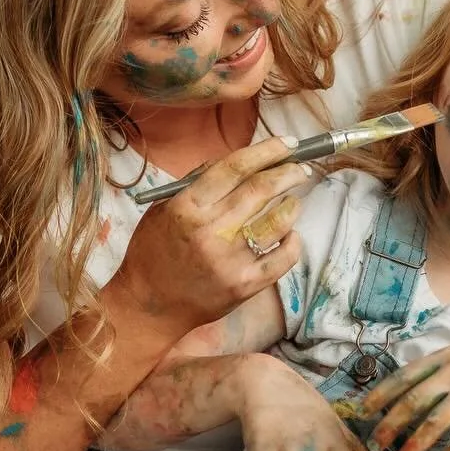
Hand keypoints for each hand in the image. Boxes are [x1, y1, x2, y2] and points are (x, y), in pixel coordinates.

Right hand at [113, 138, 311, 339]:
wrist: (149, 307)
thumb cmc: (154, 254)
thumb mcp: (162, 209)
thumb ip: (196, 183)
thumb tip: (239, 161)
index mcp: (187, 207)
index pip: (235, 167)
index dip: (267, 150)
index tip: (288, 143)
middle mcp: (210, 231)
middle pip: (261, 189)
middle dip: (289, 172)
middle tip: (300, 168)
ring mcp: (229, 260)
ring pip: (277, 221)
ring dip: (292, 206)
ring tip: (293, 202)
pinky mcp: (244, 286)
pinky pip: (283, 258)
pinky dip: (293, 241)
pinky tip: (289, 234)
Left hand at [358, 335, 449, 450]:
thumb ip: (436, 368)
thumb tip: (403, 385)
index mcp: (444, 357)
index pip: (403, 376)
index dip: (380, 395)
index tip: (361, 412)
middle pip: (413, 402)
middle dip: (390, 425)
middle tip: (374, 445)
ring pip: (436, 423)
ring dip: (415, 446)